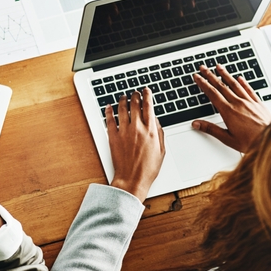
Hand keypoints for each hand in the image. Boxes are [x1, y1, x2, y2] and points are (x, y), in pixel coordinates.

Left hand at [107, 88, 165, 202]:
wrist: (132, 179)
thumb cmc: (148, 169)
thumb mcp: (161, 151)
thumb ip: (160, 134)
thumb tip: (156, 121)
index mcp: (150, 131)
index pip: (149, 106)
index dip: (147, 96)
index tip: (146, 91)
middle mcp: (137, 128)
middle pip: (135, 104)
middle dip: (135, 95)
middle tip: (135, 93)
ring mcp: (124, 131)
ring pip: (122, 109)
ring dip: (123, 100)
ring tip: (123, 96)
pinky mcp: (113, 137)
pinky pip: (109, 120)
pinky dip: (108, 111)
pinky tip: (109, 106)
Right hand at [192, 64, 270, 152]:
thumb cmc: (251, 142)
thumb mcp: (227, 138)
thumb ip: (211, 129)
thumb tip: (196, 124)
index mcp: (228, 111)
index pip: (212, 93)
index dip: (203, 84)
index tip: (197, 77)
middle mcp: (238, 104)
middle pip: (221, 86)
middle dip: (210, 75)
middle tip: (203, 68)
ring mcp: (249, 102)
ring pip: (235, 84)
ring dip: (225, 74)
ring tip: (219, 67)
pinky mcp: (258, 104)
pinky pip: (249, 90)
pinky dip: (243, 83)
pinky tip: (240, 78)